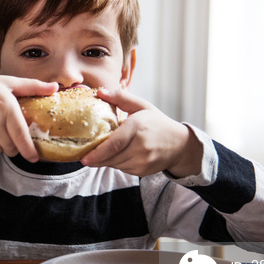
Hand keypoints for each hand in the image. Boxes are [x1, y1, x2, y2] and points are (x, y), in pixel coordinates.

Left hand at [81, 88, 202, 176]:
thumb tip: (99, 92)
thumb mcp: (141, 106)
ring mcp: (143, 161)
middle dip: (97, 157)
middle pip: (111, 157)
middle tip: (85, 155)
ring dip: (106, 160)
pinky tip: (120, 154)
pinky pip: (122, 169)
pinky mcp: (143, 171)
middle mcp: (141, 146)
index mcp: (137, 127)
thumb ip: (120, 97)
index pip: (114, 144)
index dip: (98, 153)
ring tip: (105, 150)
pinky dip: (116, 163)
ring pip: (114, 164)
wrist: (179, 144)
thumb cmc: (157, 122)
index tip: (84, 158)